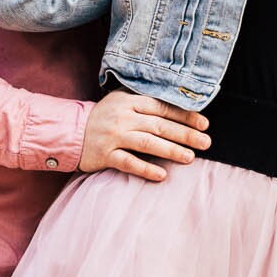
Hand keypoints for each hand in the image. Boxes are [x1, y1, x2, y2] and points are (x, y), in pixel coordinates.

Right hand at [80, 92, 210, 181]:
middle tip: (205, 142)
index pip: (163, 107)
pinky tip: (162, 175)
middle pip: (159, 125)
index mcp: (130, 101)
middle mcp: (123, 117)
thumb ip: (144, 102)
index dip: (185, 116)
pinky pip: (128, 162)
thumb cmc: (104, 117)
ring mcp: (113, 136)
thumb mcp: (122, 102)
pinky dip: (145, 169)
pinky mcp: (105, 155)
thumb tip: (179, 107)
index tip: (204, 124)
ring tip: (190, 158)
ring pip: (147, 143)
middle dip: (185, 134)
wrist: (70, 131)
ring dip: (171, 150)